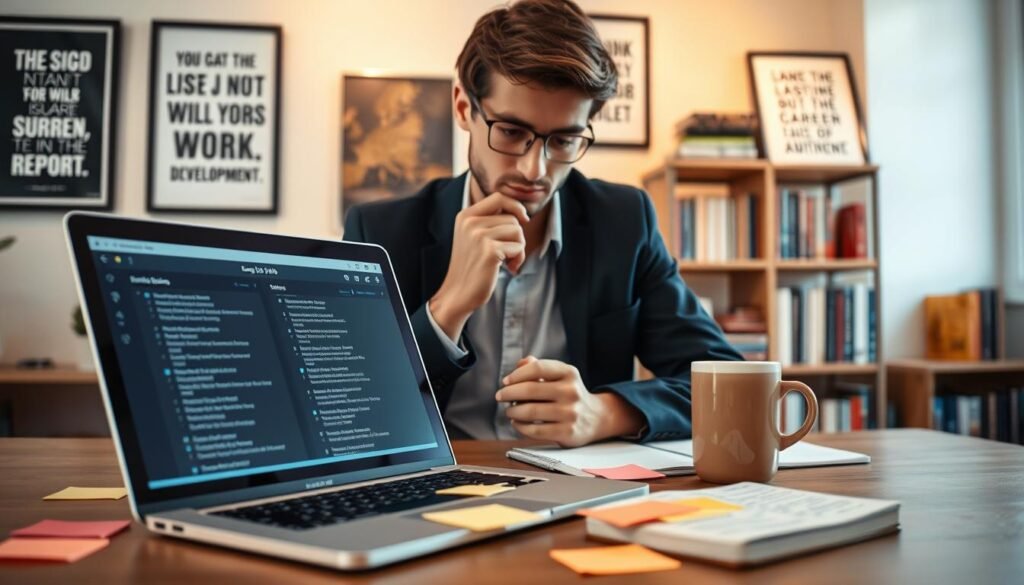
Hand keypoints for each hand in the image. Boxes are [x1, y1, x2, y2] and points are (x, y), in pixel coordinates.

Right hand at [429, 192, 528, 341]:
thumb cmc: (472, 267)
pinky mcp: (490, 251)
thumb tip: (520, 212)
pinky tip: (508, 269)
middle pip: (512, 218)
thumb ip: (490, 221)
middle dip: (517, 237)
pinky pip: (518, 247)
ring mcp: (479, 235)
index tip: (524, 219)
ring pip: (517, 231)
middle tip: (509, 254)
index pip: (499, 197)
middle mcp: (470, 222)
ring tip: (507, 261)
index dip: (516, 206)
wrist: (458, 294)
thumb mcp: (474, 237)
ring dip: (519, 249)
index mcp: (465, 215)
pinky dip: (518, 259)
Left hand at [496, 356, 644, 446]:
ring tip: (509, 410)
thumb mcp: (560, 375)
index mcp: (569, 373)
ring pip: (530, 411)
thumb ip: (538, 367)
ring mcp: (570, 413)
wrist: (596, 418)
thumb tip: (520, 364)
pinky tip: (517, 422)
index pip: (538, 368)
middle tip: (500, 396)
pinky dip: (520, 426)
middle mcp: (571, 391)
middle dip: (509, 393)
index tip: (506, 381)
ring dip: (513, 410)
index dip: (517, 374)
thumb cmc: (570, 394)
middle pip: (530, 390)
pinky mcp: (567, 432)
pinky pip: (535, 430)